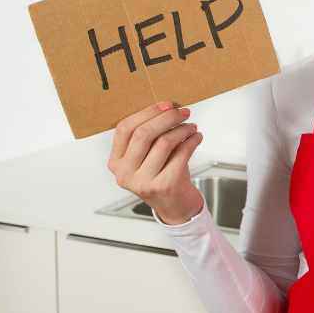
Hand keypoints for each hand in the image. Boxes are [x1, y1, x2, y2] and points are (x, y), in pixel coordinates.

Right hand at [107, 101, 204, 224]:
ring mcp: (143, 181)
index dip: (147, 113)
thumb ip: (149, 137)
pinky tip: (197, 137)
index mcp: (116, 162)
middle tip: (183, 112)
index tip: (166, 105)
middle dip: (167, 118)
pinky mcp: (164, 185)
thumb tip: (167, 108)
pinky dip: (192, 141)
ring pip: (164, 142)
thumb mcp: (147, 158)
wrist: (175, 207)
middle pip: (143, 134)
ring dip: (182, 129)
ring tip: (191, 127)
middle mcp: (125, 173)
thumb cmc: (162, 176)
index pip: (124, 129)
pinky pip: (181, 154)